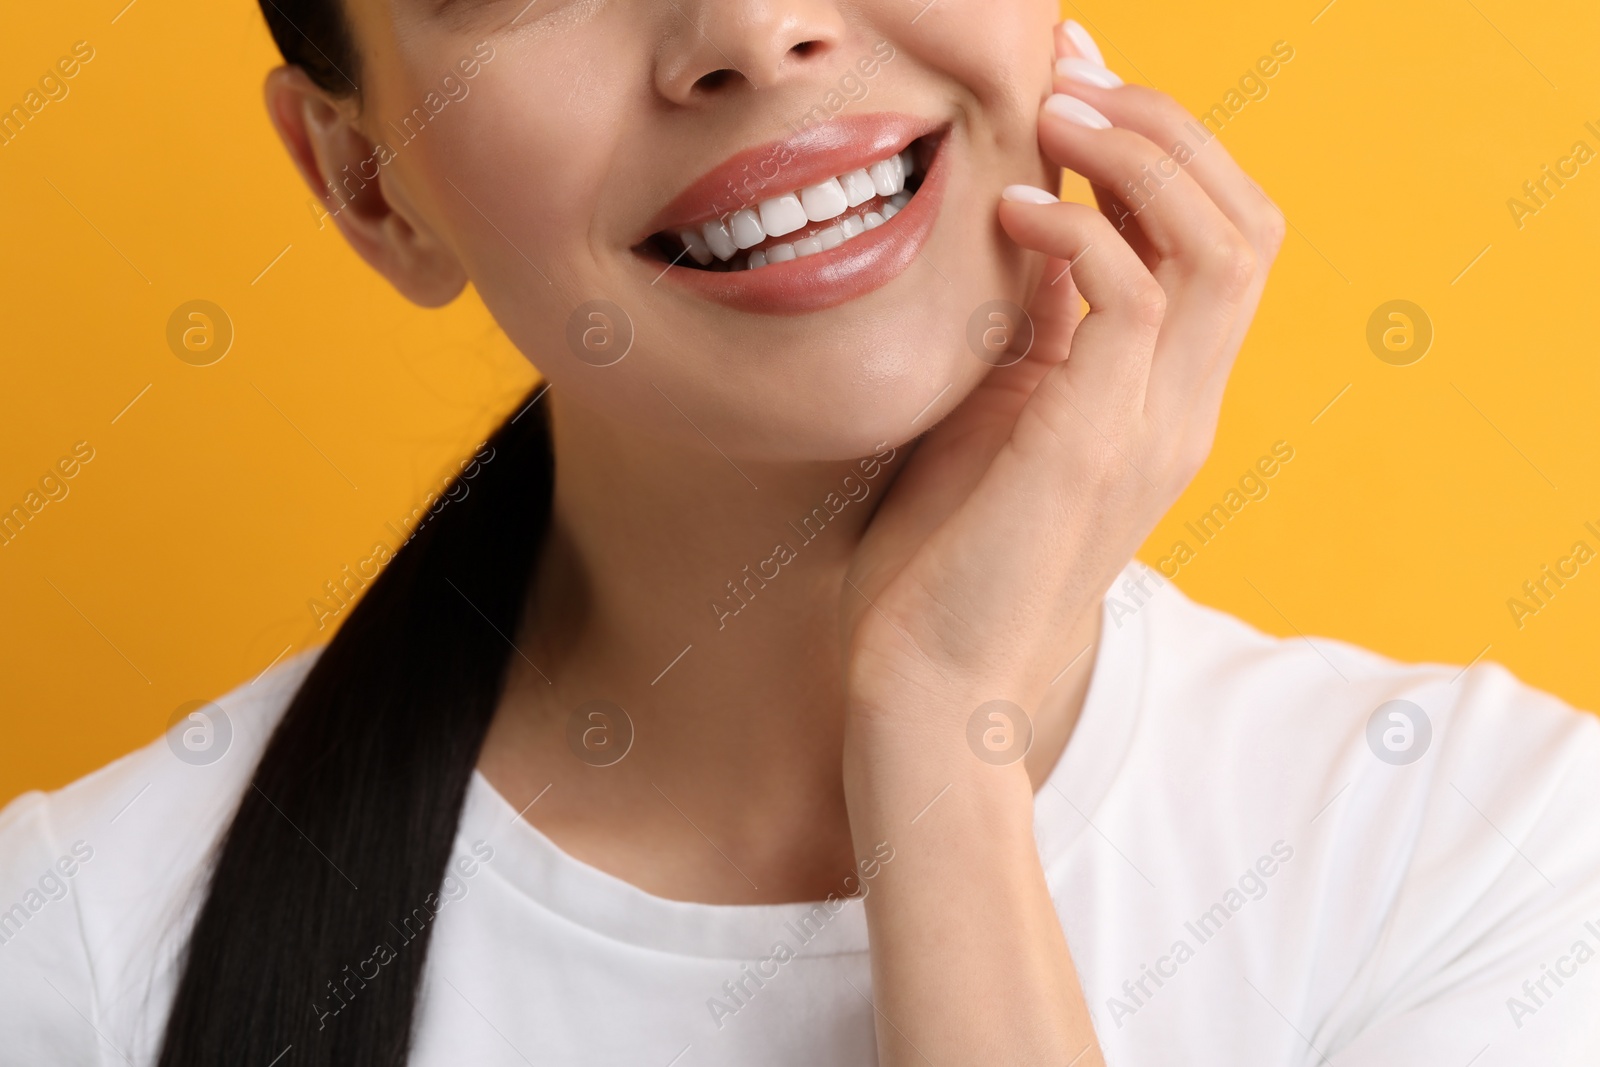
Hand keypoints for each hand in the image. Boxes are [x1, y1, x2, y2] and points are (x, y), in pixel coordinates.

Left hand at [835, 21, 1285, 1065]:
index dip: (1167, 147)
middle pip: (1249, 220)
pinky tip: (1013, 215)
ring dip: (1141, 157)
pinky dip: (1083, 231)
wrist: (930, 680)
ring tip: (1053, 115)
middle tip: (1071, 76)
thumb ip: (1036, 322)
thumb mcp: (1000, 409)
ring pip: (1220, 244)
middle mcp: (1182, 405)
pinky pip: (1130, 299)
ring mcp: (1152, 425)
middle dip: (1170, 127)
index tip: (1075, 86)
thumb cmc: (946, 549)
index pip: (1222, 238)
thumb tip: (1031, 213)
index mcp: (1163, 396)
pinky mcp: (1094, 444)